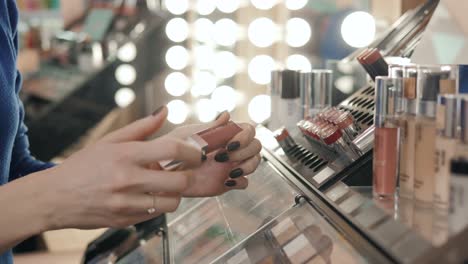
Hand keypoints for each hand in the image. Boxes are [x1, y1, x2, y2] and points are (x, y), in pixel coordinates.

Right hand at [41, 107, 203, 229]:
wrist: (54, 197)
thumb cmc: (83, 166)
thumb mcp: (110, 141)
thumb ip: (141, 127)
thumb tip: (165, 112)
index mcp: (125, 155)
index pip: (172, 149)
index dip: (192, 151)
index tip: (197, 153)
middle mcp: (127, 180)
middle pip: (179, 181)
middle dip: (187, 175)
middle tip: (183, 171)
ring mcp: (126, 203)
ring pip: (172, 203)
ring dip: (175, 194)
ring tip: (164, 186)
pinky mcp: (124, 220)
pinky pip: (155, 215)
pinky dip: (157, 206)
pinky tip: (146, 196)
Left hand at [165, 112, 262, 196]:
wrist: (163, 174)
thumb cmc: (173, 150)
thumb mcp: (190, 134)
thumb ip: (211, 126)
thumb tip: (227, 114)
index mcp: (224, 135)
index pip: (248, 130)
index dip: (245, 137)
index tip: (230, 144)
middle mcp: (231, 149)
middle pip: (256, 146)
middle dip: (245, 152)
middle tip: (224, 157)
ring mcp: (231, 165)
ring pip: (254, 162)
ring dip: (247, 166)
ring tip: (231, 172)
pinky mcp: (227, 182)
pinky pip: (244, 182)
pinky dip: (240, 182)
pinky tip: (227, 181)